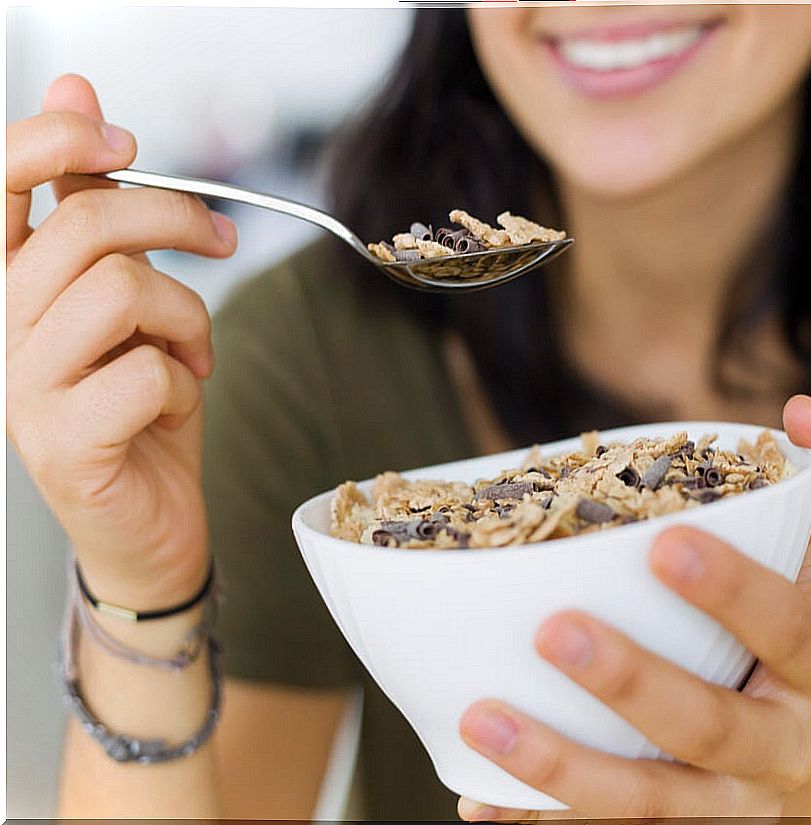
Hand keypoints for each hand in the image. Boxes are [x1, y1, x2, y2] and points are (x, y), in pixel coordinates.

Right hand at [6, 75, 236, 608]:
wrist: (147, 521)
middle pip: (84, 225)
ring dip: (188, 317)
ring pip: (122, 292)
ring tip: (192, 352)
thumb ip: (93, 201)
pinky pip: (144, 372)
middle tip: (220, 243)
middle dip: (174, 220)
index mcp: (5, 283)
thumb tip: (74, 87)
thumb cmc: (138, 405)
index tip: (125, 138)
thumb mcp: (126, 292)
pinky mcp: (62, 444)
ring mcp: (20, 389)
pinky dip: (183, 379)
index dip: (57, 138)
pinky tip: (175, 401)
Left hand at [456, 394, 810, 819]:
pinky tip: (479, 801)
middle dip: (637, 682)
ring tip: (484, 718)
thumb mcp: (807, 554)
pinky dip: (537, 819)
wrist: (777, 738)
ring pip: (653, 803)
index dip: (737, 592)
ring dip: (565, 767)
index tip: (667, 544)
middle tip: (556, 628)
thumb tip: (807, 410)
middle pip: (717, 728)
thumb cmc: (774, 627)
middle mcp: (781, 746)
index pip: (791, 629)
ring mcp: (723, 803)